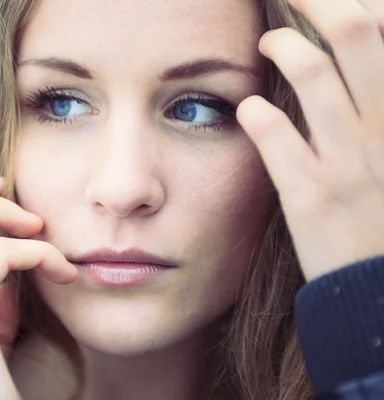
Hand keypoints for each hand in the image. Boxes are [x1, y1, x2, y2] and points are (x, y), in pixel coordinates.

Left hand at [237, 0, 383, 280]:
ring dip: (280, 45)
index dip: (348, 3)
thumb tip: (360, 47)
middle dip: (314, 0)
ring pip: (313, 74)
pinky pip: (277, 137)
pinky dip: (258, 114)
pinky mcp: (312, 196)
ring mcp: (351, 162)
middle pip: (354, 32)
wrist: (381, 290)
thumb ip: (377, 102)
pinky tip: (250, 110)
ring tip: (266, 41)